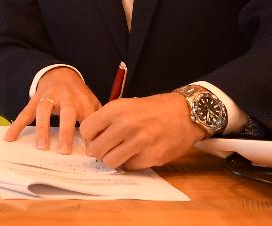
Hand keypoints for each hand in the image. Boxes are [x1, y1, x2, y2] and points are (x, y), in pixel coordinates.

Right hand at [4, 67, 100, 153]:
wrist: (60, 74)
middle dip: (65, 132)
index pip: (87, 119)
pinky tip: (9, 137)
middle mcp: (66, 97)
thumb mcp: (92, 103)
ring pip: (44, 111)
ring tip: (41, 147)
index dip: (89, 135)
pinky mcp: (35, 99)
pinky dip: (17, 125)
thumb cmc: (78, 95)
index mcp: (82, 100)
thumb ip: (97, 120)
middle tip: (64, 151)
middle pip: (66, 113)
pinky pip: (25, 112)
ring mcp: (49, 97)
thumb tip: (104, 142)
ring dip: (42, 129)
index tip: (89, 153)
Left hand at [78, 92, 205, 169]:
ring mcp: (139, 142)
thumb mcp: (127, 104)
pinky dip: (130, 163)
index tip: (96, 137)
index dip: (89, 135)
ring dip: (113, 159)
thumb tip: (89, 139)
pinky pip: (129, 167)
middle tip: (107, 147)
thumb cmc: (154, 109)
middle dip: (98, 150)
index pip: (86, 130)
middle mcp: (126, 125)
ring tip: (121, 151)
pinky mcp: (152, 157)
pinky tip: (137, 153)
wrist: (186, 113)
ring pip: (110, 161)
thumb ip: (107, 119)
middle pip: (95, 149)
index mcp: (117, 109)